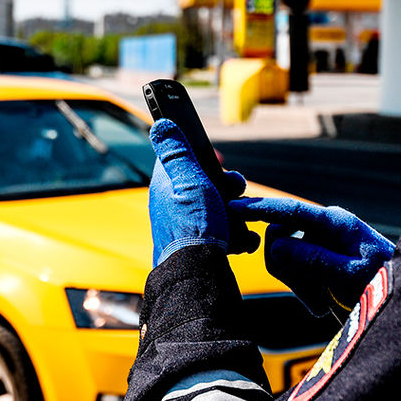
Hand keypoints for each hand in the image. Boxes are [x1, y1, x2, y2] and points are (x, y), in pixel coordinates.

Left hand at [149, 119, 258, 265]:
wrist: (198, 276)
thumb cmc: (192, 226)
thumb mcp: (187, 180)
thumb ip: (176, 151)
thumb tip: (161, 124)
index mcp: (167, 184)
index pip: (185, 158)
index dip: (204, 158)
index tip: (217, 164)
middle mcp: (175, 203)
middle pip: (208, 183)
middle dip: (228, 187)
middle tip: (234, 192)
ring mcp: (189, 225)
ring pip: (221, 208)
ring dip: (238, 213)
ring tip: (238, 222)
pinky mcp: (203, 244)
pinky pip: (226, 232)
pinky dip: (237, 236)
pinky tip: (239, 241)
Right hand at [229, 197, 393, 316]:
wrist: (399, 308)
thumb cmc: (382, 287)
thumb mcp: (349, 275)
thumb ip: (312, 258)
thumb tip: (274, 245)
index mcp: (335, 222)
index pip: (290, 210)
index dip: (260, 208)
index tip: (233, 206)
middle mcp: (325, 229)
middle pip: (279, 238)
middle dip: (286, 270)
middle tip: (311, 299)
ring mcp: (320, 245)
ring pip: (283, 258)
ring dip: (297, 285)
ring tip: (322, 306)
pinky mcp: (318, 263)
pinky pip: (293, 272)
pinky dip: (303, 291)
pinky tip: (323, 307)